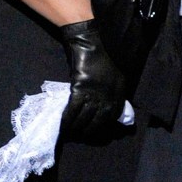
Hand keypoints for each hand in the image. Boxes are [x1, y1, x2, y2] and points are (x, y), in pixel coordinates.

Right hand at [60, 19, 126, 139]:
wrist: (91, 44)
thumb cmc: (103, 59)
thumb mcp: (115, 78)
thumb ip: (111, 94)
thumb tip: (104, 110)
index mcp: (118, 94)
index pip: (111, 118)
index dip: (101, 128)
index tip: (92, 134)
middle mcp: (108, 97)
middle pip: (97, 122)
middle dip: (87, 132)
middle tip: (78, 137)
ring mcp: (94, 94)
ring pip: (84, 119)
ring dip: (75, 129)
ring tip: (69, 135)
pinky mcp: (80, 90)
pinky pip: (72, 110)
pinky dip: (67, 120)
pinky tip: (63, 126)